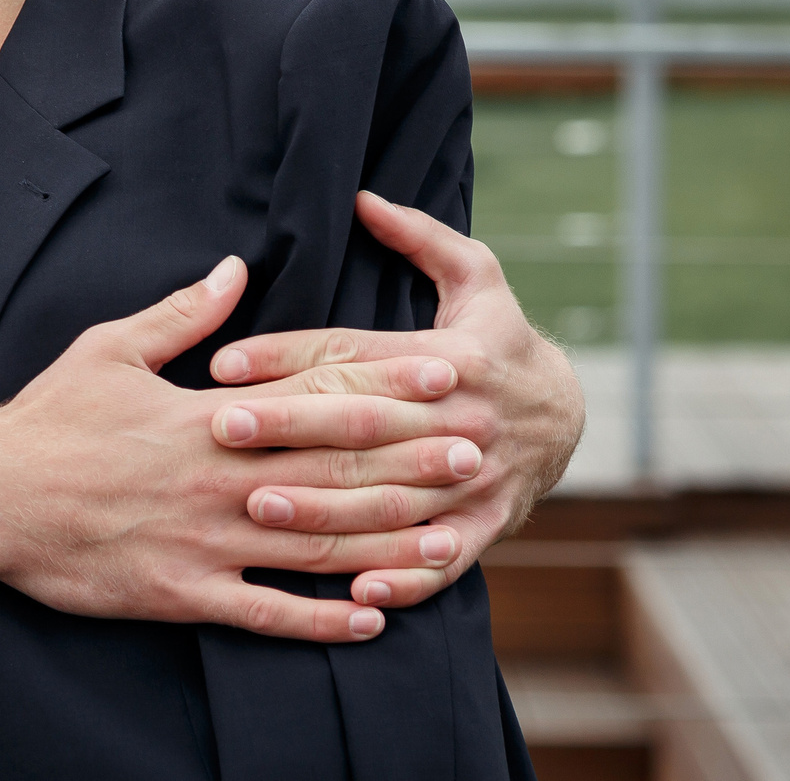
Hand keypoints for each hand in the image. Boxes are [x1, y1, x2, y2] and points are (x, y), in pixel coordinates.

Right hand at [0, 255, 476, 642]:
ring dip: (390, 540)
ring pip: (318, 548)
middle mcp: (219, 484)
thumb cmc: (47, 417)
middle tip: (477, 449)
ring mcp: (206, 544)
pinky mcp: (184, 595)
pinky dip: (324, 620)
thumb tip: (235, 269)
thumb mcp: (110, 348)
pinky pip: (269, 613)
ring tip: (451, 531)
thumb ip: (182, 315)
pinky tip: (373, 618)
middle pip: (336, 474)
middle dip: (412, 461)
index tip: (441, 373)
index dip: (386, 387)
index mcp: (206, 420)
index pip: (316, 401)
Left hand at [208, 192, 585, 612]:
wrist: (569, 415)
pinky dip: (404, 579)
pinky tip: (354, 592)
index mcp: (451, 356)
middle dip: (290, 428)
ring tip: (258, 506)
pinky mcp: (489, 525)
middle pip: (364, 426)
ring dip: (325, 506)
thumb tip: (361, 196)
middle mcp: (461, 418)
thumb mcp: (476, 276)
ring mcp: (477, 478)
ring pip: (393, 497)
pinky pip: (444, 558)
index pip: (355, 355)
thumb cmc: (498, 338)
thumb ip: (420, 236)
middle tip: (220, 429)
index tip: (223, 361)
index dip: (288, 356)